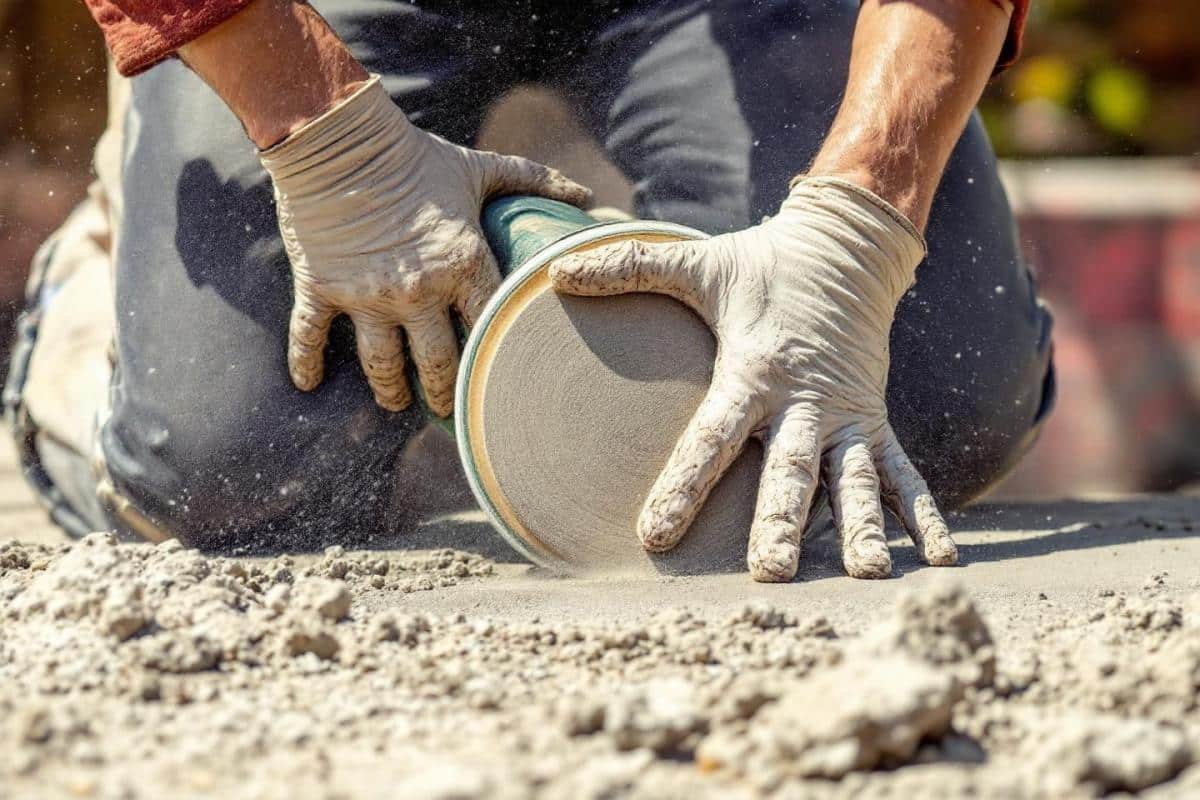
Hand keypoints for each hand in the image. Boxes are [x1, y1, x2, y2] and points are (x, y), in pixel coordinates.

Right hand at [260, 76, 591, 413]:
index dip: (495, 358)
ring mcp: (367, 295)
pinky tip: (310, 384)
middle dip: (444, 394)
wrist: (339, 138)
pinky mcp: (322, 288)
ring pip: (381, 365)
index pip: (488, 330)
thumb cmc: (416, 156)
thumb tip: (589, 196)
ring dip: (391, 390)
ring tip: (397, 401)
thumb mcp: (480, 169)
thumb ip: (535, 182)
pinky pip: (311, 337)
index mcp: (461, 265)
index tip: (498, 378)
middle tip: (447, 406)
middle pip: (437, 366)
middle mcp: (417, 290)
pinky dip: (308, 363)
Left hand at [549, 178, 957, 580]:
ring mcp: (846, 416)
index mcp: (755, 370)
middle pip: (789, 471)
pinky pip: (905, 474)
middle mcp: (805, 402)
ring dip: (861, 529)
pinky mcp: (875, 423)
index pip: (711, 436)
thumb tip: (556, 271)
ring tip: (867, 576)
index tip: (655, 533)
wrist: (848, 246)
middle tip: (768, 574)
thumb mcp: (696, 262)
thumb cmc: (762, 265)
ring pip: (856, 481)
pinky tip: (938, 558)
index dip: (683, 483)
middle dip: (778, 523)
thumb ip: (628, 267)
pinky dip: (923, 514)